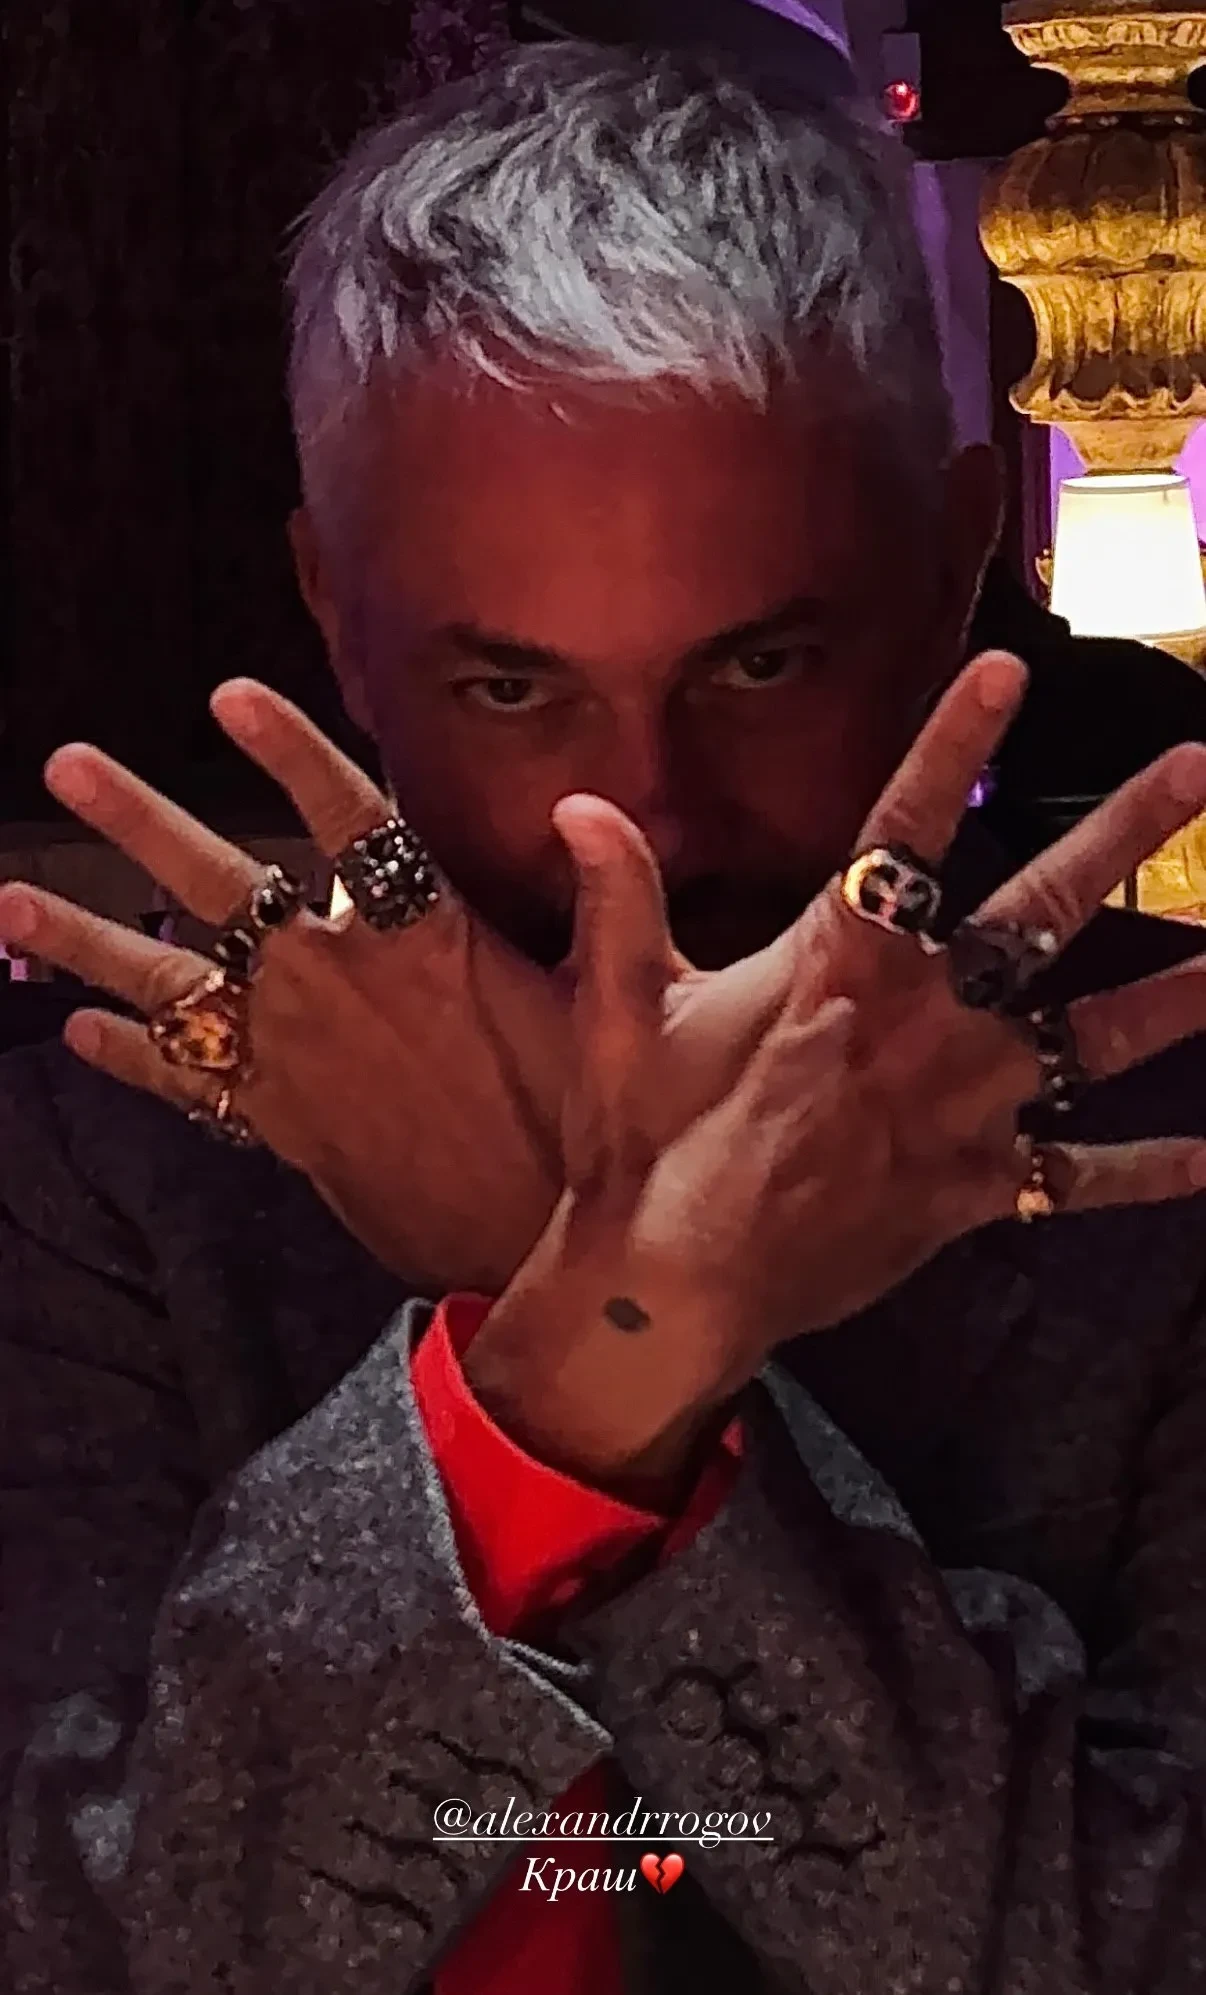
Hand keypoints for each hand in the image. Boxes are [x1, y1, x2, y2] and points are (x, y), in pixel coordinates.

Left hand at [0, 682, 568, 1292]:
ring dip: (85, 942)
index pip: (346, 818)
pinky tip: (78, 1035)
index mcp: (419, 936)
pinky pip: (186, 1082)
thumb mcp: (614, 1001)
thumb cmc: (578, 1119)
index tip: (229, 698)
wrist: (528, 1240)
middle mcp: (335, 980)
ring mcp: (293, 1051)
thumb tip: (589, 807)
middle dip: (139, 820)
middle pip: (217, 883)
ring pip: (169, 982)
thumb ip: (604, 898)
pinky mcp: (278, 1119)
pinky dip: (131, 1058)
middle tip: (69, 766)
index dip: (288, 752)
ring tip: (11, 906)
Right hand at [466, 653, 1205, 1499]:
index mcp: (842, 961)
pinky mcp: (977, 1187)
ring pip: (1095, 1037)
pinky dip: (1152, 1170)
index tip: (1009, 665)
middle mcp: (927, 1019)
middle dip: (1123, 833)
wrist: (678, 1283)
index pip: (906, 826)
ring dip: (1174, 992)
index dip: (953, 740)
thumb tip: (582, 802)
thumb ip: (622, 900)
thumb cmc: (648, 1140)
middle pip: (1043, 909)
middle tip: (1194, 770)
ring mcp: (966, 1107)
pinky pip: (1082, 1176)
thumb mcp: (622, 1011)